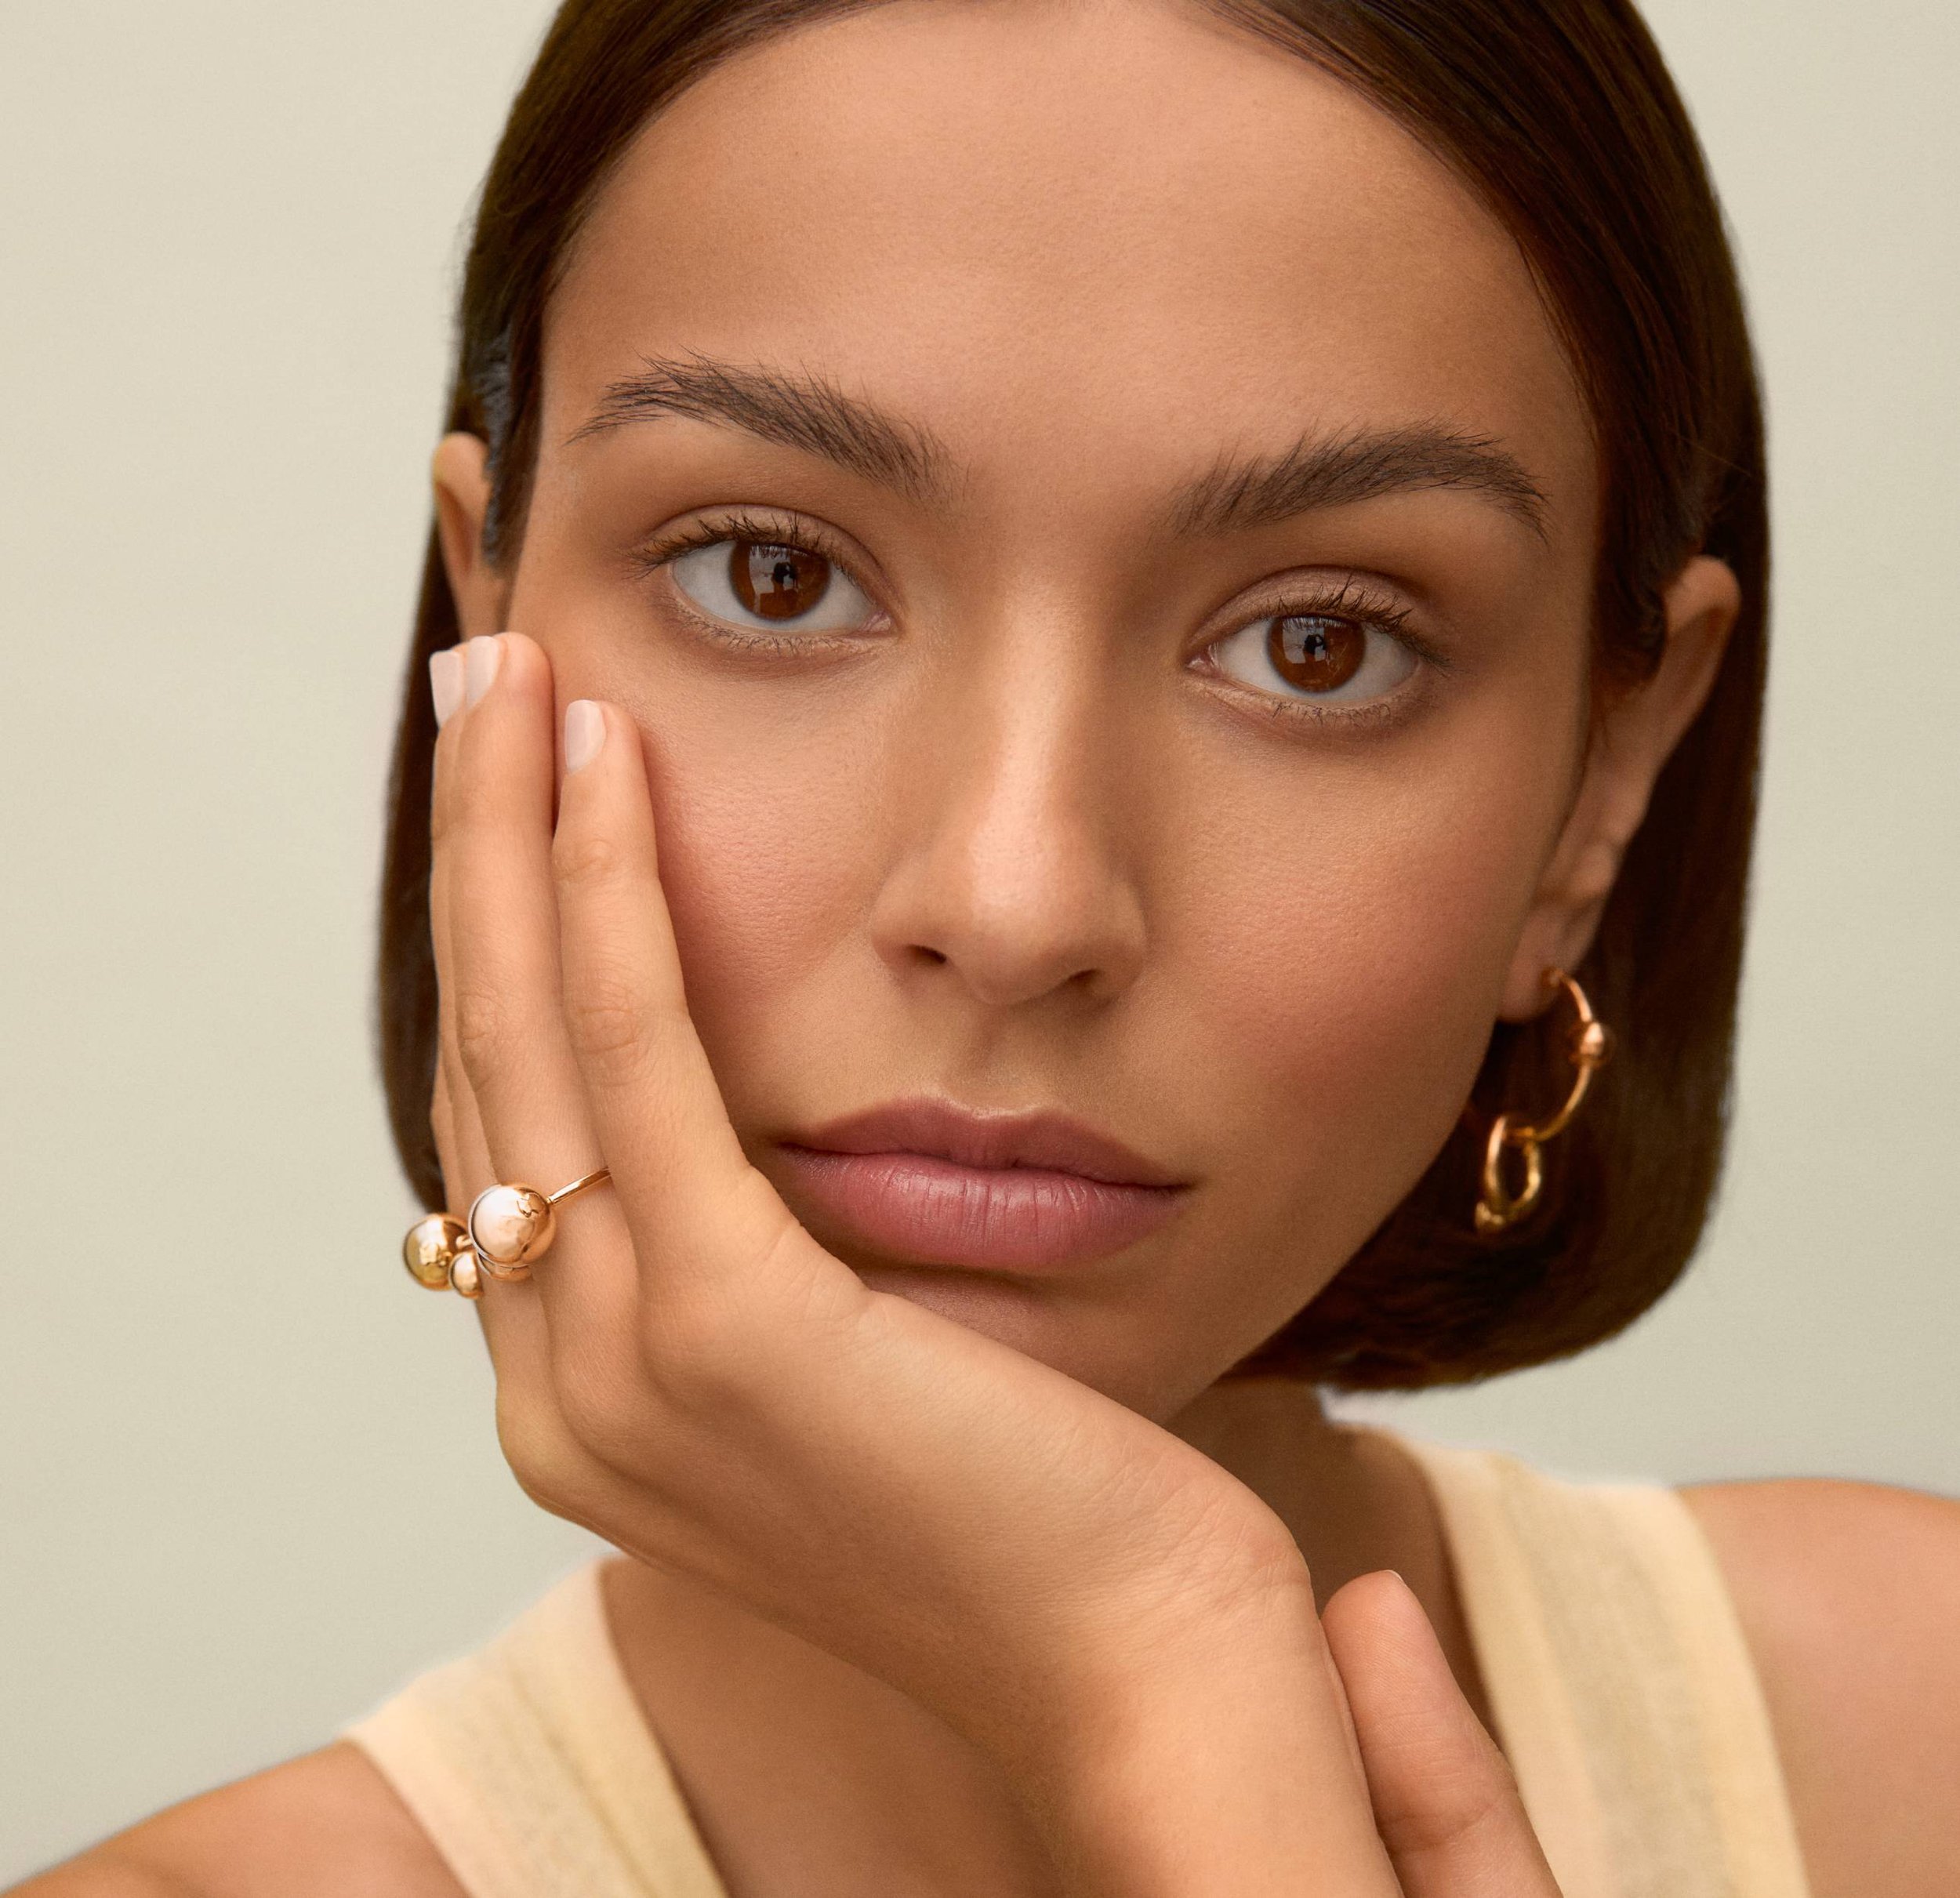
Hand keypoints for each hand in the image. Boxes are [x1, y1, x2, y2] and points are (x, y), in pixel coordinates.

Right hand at [426, 632, 1556, 1894]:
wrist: (1138, 1652)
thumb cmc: (1031, 1487)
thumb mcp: (852, 1349)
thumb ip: (759, 1247)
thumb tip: (750, 1110)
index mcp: (592, 1387)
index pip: (517, 1118)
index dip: (500, 939)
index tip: (520, 786)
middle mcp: (566, 1385)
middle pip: (490, 1061)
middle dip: (471, 857)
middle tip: (480, 680)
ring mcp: (626, 1369)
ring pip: (530, 1041)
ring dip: (507, 837)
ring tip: (511, 671)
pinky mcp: (727, 1334)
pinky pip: (642, 1068)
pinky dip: (605, 901)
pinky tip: (604, 764)